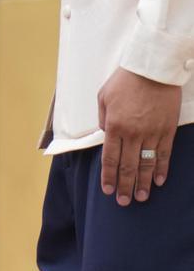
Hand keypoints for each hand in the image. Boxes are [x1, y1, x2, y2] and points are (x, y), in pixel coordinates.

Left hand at [98, 67, 180, 205]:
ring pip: (146, 164)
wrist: (152, 69)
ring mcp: (151, 133)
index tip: (108, 190)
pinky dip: (161, 170)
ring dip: (142, 183)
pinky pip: (164, 155)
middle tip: (124, 202)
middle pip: (128, 166)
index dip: (109, 177)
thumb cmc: (124, 80)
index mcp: (114, 126)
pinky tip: (158, 182)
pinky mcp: (167, 130)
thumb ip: (103, 119)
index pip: (110, 158)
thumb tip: (106, 135)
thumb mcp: (103, 96)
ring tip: (140, 198)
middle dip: (125, 186)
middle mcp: (133, 133)